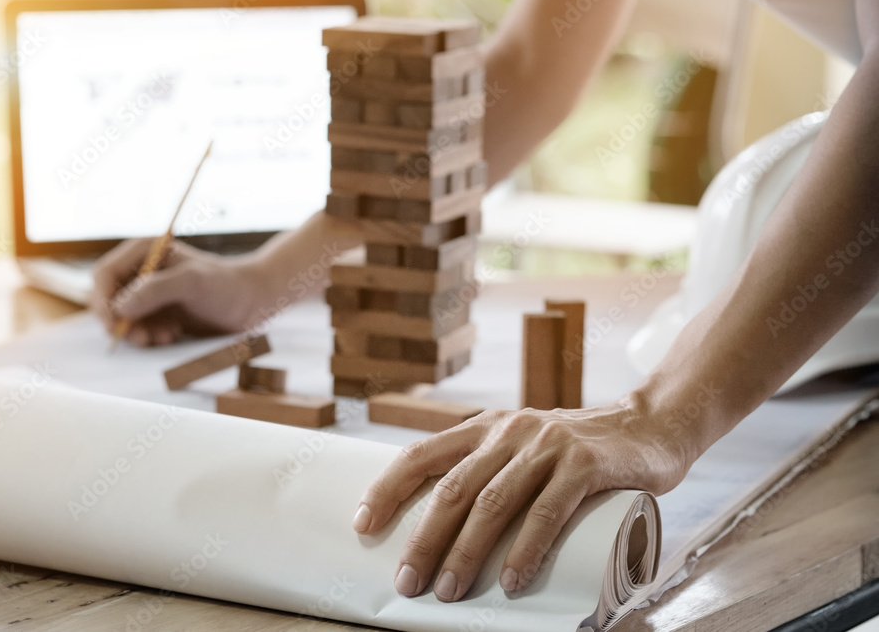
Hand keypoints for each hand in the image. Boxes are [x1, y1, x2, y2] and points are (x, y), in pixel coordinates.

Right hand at [90, 238, 265, 345]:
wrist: (254, 301)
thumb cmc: (227, 285)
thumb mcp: (191, 282)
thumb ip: (154, 290)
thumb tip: (119, 308)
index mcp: (143, 251)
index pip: (105, 275)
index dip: (103, 300)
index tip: (114, 324)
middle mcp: (142, 270)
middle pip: (109, 299)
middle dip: (122, 322)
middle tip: (144, 339)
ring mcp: (149, 293)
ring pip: (123, 319)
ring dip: (138, 332)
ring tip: (166, 336)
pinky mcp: (159, 312)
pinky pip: (140, 329)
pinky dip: (150, 336)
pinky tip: (172, 336)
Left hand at [351, 399, 692, 601]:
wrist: (651, 424)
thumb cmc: (578, 451)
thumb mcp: (525, 450)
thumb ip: (492, 474)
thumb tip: (445, 532)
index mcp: (486, 428)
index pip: (422, 455)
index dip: (387, 488)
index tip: (362, 524)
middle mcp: (509, 431)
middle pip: (452, 488)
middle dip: (423, 539)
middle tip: (407, 581)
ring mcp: (547, 444)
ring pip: (493, 502)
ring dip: (466, 552)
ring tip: (449, 590)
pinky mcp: (585, 464)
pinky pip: (547, 511)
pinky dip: (526, 548)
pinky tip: (512, 580)